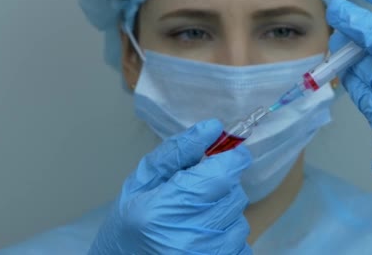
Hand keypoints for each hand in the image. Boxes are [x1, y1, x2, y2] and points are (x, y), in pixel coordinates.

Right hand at [88, 119, 252, 254]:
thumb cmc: (129, 224)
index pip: (221, 175)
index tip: (232, 154)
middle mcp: (188, 237)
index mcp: (164, 209)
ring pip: (240, 218)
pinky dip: (227, 235)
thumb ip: (177, 152)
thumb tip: (212, 128)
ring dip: (224, 213)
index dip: (232, 159)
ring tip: (197, 219)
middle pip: (234, 195)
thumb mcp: (141, 183)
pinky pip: (242, 242)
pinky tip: (203, 238)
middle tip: (198, 193)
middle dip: (222, 187)